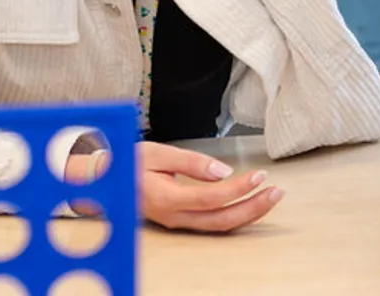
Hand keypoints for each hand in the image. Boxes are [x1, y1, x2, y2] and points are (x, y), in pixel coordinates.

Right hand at [65, 141, 283, 231]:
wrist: (102, 181)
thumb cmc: (129, 163)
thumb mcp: (158, 153)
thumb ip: (192, 162)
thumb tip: (224, 171)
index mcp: (166, 198)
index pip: (211, 197)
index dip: (238, 188)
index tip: (260, 175)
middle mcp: (173, 216)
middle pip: (221, 220)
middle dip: (253, 207)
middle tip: (277, 192)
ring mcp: (177, 222)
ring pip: (219, 225)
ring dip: (248, 213)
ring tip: (271, 197)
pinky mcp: (180, 220)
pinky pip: (212, 223)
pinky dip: (235, 215)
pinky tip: (251, 204)